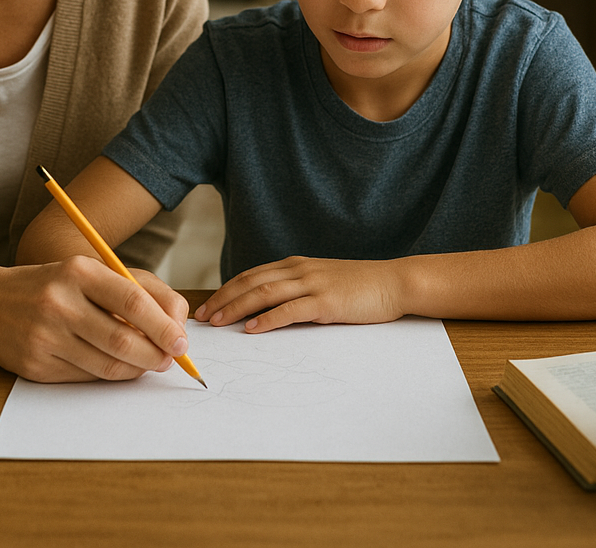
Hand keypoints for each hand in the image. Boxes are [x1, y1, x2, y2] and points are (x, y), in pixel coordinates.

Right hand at [0, 256, 189, 381]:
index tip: (182, 342)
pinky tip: (118, 367)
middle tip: (171, 359)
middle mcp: (60, 302)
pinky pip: (86, 378)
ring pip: (107, 365)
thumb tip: (177, 324)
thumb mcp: (94, 271)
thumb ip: (141, 290)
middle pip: (123, 340)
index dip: (163, 326)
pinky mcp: (35, 365)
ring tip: (149, 363)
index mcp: (79, 271)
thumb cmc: (55, 284)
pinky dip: (110, 376)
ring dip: (137, 370)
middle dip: (156, 355)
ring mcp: (45, 336)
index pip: (133, 302)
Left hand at [193, 256, 402, 332]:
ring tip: (218, 322)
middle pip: (250, 282)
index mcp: (295, 265)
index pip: (251, 275)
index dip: (226, 290)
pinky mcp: (325, 301)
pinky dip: (267, 319)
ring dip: (236, 308)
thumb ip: (296, 289)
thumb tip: (268, 309)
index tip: (207, 306)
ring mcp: (312, 284)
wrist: (393, 282)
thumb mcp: (321, 281)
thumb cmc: (359, 287)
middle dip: (222, 299)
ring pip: (264, 293)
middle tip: (201, 317)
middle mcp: (299, 270)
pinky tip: (252, 329)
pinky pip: (289, 310)